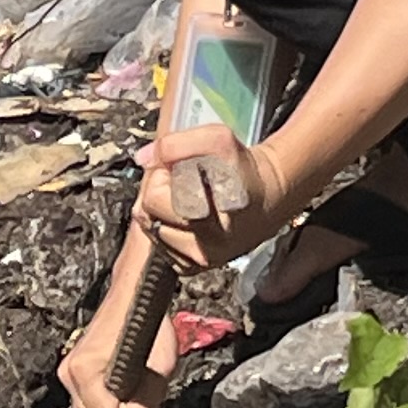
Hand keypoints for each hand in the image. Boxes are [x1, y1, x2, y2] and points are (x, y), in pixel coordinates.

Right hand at [56, 295, 172, 407]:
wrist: (135, 296)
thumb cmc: (149, 325)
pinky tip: (116, 389)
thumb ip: (146, 407)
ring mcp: (66, 372)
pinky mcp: (69, 370)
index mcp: (86, 372)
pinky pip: (80, 407)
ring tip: (129, 389)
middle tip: (138, 394)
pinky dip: (98, 407)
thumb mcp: (159, 368)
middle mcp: (69, 374)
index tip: (144, 398)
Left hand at [135, 127, 301, 269]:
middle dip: (157, 191)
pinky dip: (164, 228)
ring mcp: (202, 258)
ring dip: (158, 211)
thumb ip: (176, 144)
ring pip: (150, 230)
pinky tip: (183, 218)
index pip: (157, 195)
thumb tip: (142, 158)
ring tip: (181, 200)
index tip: (178, 169)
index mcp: (219, 207)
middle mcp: (212, 240)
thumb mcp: (217, 139)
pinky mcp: (193, 267)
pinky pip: (158, 246)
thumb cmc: (241, 170)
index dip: (161, 175)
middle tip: (177, 182)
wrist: (266, 201)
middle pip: (148, 212)